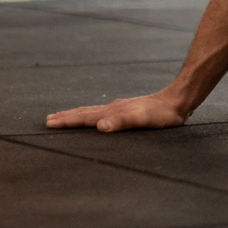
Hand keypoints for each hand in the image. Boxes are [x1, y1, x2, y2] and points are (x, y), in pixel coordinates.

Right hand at [46, 88, 191, 131]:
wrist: (179, 101)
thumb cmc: (162, 114)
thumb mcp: (143, 120)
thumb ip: (122, 122)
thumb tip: (99, 126)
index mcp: (113, 112)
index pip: (84, 118)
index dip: (67, 121)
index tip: (49, 123)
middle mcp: (113, 108)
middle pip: (84, 113)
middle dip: (66, 117)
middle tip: (48, 119)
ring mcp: (120, 108)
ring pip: (92, 111)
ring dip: (76, 114)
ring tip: (63, 115)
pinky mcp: (128, 109)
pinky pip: (103, 112)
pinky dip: (91, 114)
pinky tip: (95, 117)